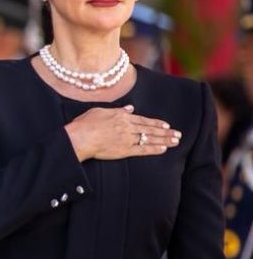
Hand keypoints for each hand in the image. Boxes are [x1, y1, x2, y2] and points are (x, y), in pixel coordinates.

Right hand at [64, 105, 180, 161]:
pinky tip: (163, 149)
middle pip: (150, 129)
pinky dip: (153, 149)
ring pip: (149, 139)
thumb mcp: (100, 111)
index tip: (166, 125)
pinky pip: (142, 150)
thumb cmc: (85, 124)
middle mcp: (127, 127)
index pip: (143, 120)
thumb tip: (130, 108)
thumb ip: (117, 110)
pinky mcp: (124, 150)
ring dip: (164, 140)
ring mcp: (127, 139)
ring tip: (175, 141)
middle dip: (165, 132)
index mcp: (122, 117)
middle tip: (178, 134)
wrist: (80, 137)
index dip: (155, 123)